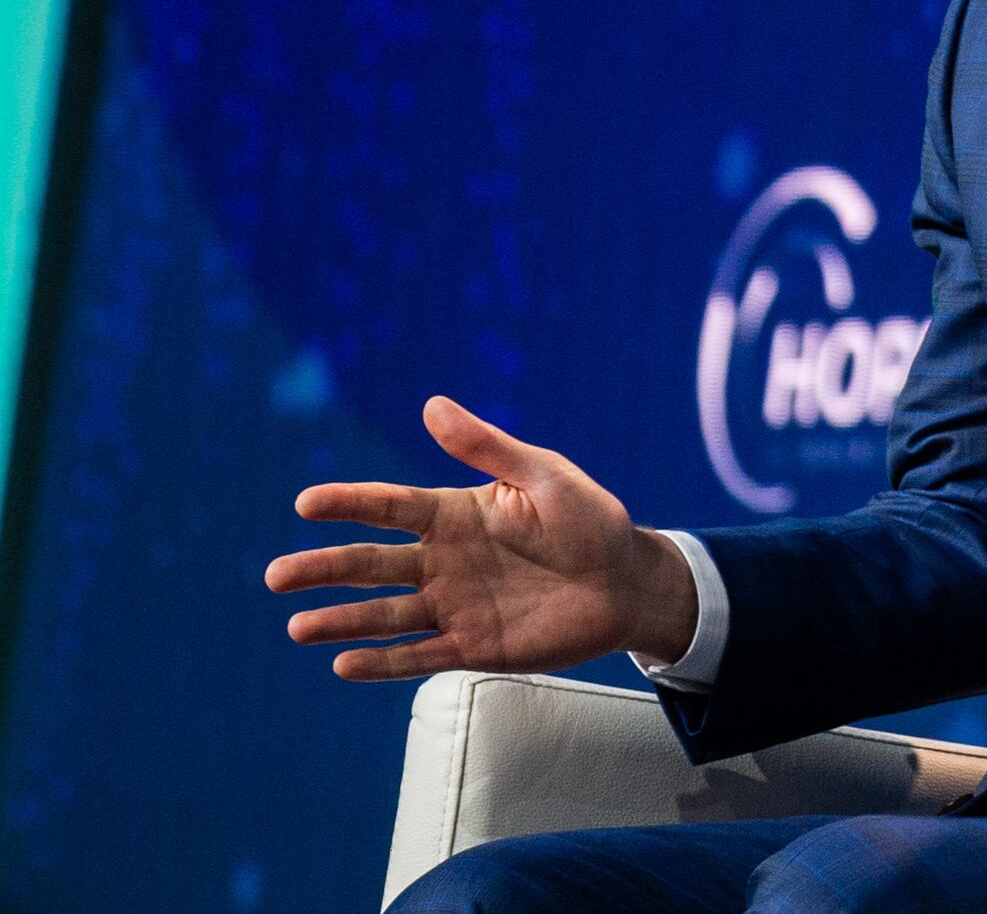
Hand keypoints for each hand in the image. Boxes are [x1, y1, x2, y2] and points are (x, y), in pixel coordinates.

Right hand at [266, 397, 694, 679]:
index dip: (349, 504)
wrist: (628, 582)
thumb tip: (432, 404)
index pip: (390, 508)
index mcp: (456, 515)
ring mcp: (454, 606)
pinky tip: (344, 665)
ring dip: (341, 621)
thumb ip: (487, 447)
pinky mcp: (472, 646)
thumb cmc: (589, 520)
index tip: (306, 503)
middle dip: (324, 569)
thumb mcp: (543, 475)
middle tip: (275, 575)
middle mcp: (443, 561)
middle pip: (372, 566)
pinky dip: (382, 662)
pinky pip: (418, 656)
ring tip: (297, 627)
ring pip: (385, 615)